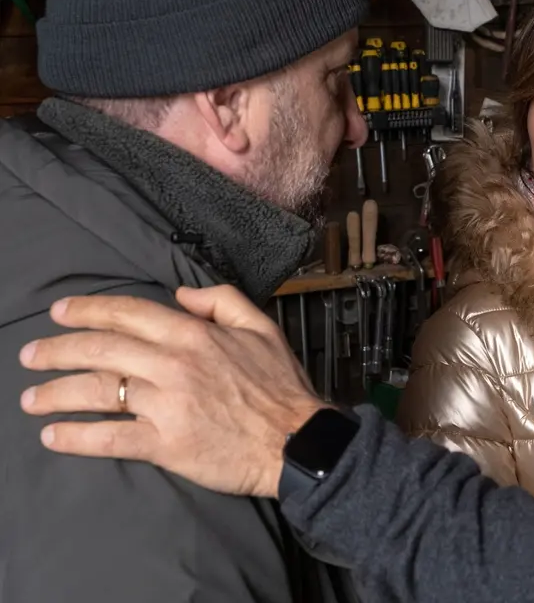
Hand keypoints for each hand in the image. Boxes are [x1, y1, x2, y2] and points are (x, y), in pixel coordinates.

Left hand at [18, 286, 325, 498]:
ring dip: (56, 393)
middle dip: (57, 350)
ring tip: (30, 398)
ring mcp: (167, 405)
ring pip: (98, 392)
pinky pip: (111, 438)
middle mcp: (174, 365)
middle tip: (30, 355)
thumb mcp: (262, 327)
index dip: (88, 310)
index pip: (128, 314)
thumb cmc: (282, 386)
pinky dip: (77, 437)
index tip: (59, 313)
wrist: (297, 441)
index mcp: (194, 334)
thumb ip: (223, 300)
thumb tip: (181, 294)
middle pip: (101, 350)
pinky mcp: (166, 445)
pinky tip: (53, 436)